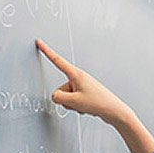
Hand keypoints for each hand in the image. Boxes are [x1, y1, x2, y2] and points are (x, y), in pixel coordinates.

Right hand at [36, 40, 153, 152]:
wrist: (114, 111)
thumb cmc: (97, 103)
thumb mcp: (74, 102)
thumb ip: (59, 98)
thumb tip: (55, 97)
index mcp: (76, 74)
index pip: (57, 60)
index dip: (47, 51)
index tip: (39, 42)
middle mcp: (78, 78)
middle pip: (61, 89)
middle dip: (66, 100)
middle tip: (80, 103)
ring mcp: (82, 86)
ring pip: (66, 98)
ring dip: (73, 105)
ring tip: (85, 105)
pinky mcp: (85, 94)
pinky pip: (73, 101)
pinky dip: (78, 107)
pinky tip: (88, 108)